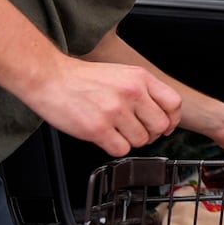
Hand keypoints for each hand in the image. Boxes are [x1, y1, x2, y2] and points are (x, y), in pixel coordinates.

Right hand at [25, 57, 183, 156]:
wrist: (49, 77)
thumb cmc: (83, 78)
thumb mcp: (121, 74)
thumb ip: (143, 91)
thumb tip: (161, 114)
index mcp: (140, 78)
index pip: (174, 104)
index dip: (171, 120)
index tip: (165, 126)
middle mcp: (131, 92)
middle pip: (160, 126)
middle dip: (150, 134)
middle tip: (135, 131)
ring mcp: (115, 111)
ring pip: (141, 140)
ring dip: (129, 141)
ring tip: (115, 131)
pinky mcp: (98, 128)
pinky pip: (121, 150)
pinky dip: (114, 148)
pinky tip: (104, 136)